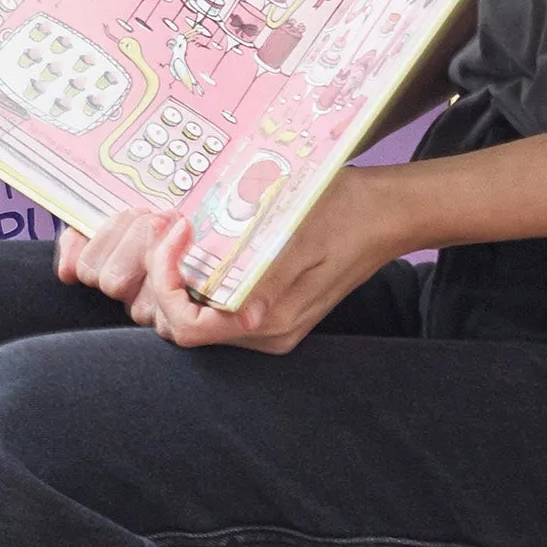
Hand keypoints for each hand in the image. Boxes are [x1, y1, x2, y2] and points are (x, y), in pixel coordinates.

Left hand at [63, 168, 423, 355]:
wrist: (387, 212)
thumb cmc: (347, 212)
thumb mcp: (304, 234)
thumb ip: (270, 278)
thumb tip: (246, 315)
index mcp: (271, 322)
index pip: (186, 326)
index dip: (164, 281)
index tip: (173, 231)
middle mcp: (263, 333)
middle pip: (178, 325)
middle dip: (159, 277)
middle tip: (167, 224)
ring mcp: (263, 324)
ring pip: (188, 316)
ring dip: (172, 275)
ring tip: (177, 228)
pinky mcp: (264, 308)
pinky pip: (209, 305)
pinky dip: (192, 276)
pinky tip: (197, 240)